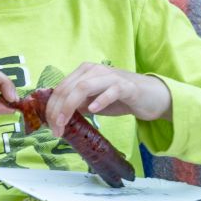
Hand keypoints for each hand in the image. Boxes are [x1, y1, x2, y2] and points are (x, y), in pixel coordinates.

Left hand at [43, 62, 171, 137]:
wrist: (149, 96)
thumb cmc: (119, 98)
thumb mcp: (93, 101)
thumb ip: (77, 105)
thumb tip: (57, 118)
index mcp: (84, 72)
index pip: (61, 88)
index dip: (52, 107)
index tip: (50, 126)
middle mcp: (95, 70)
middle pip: (69, 88)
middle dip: (58, 110)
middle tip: (56, 129)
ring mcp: (110, 76)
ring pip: (84, 87)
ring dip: (70, 106)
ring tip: (66, 123)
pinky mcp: (126, 86)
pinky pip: (110, 91)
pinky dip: (100, 100)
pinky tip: (93, 110)